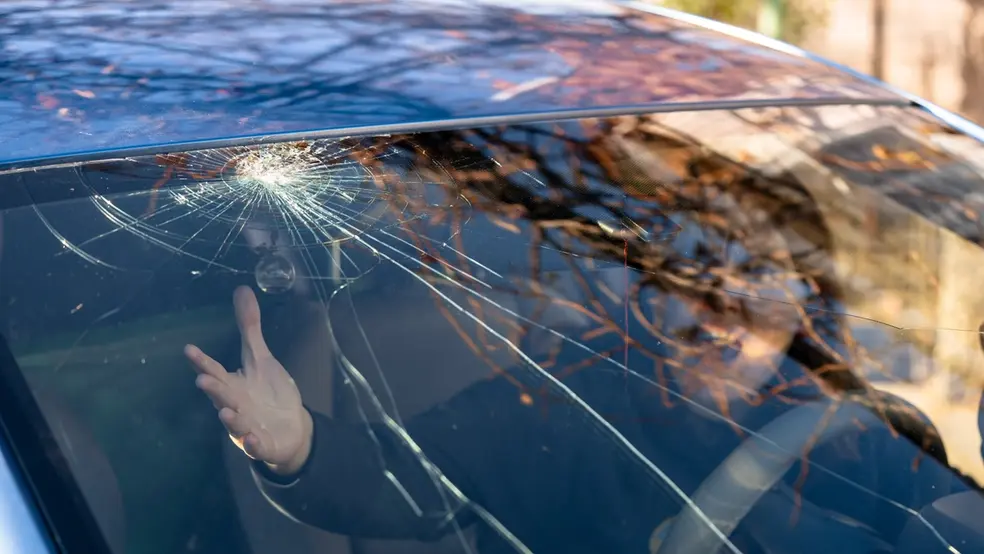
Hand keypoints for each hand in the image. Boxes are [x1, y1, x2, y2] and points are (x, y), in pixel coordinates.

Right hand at [185, 286, 312, 474]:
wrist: (290, 428)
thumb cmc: (268, 392)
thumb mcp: (260, 358)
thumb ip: (249, 328)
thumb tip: (242, 290)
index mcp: (233, 384)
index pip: (215, 370)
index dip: (203, 361)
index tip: (189, 349)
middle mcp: (235, 405)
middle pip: (222, 396)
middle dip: (213, 389)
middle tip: (202, 379)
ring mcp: (247, 426)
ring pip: (236, 423)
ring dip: (231, 418)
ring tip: (226, 411)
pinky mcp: (263, 444)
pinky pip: (257, 446)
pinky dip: (254, 444)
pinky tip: (253, 439)